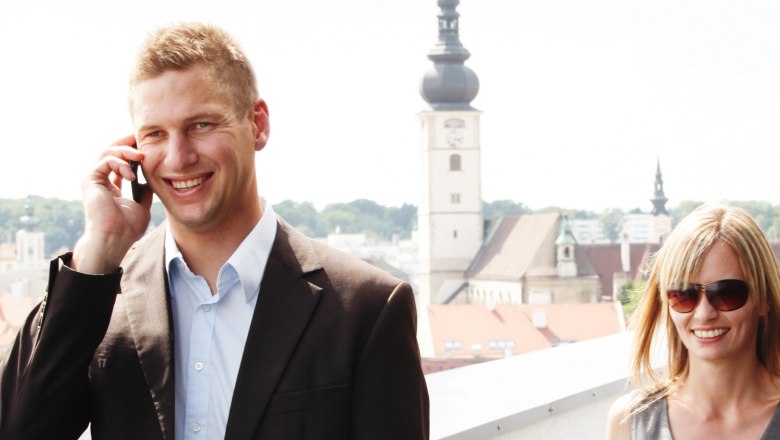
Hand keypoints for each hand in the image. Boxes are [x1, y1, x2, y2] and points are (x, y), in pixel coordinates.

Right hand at [72, 134, 152, 273]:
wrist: (114, 240)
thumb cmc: (126, 229)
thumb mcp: (142, 207)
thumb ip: (145, 192)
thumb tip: (152, 181)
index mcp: (112, 186)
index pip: (120, 161)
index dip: (132, 152)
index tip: (148, 147)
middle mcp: (101, 181)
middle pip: (110, 151)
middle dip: (126, 142)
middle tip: (141, 137)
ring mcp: (94, 180)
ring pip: (106, 152)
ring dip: (125, 150)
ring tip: (141, 155)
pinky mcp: (90, 180)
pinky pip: (105, 161)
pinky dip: (120, 163)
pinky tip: (132, 174)